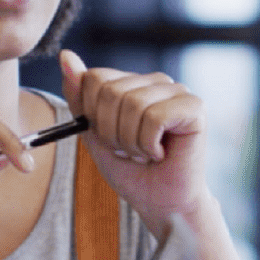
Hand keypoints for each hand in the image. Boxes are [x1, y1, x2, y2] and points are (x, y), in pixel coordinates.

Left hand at [59, 49, 208, 226]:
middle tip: (130, 151)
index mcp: (132, 83)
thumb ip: (80, 97)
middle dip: (111, 132)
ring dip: (131, 142)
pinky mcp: (194, 107)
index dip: (93, 116)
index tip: (109, 139)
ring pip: (133, 104)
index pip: (95, 78)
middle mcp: (156, 81)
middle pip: (111, 91)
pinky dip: (149, 144)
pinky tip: (161, 153)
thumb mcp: (94, 134)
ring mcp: (177, 91)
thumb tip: (65, 55)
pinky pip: (154, 117)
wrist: (162, 204)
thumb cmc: (131, 171)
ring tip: (146, 154)